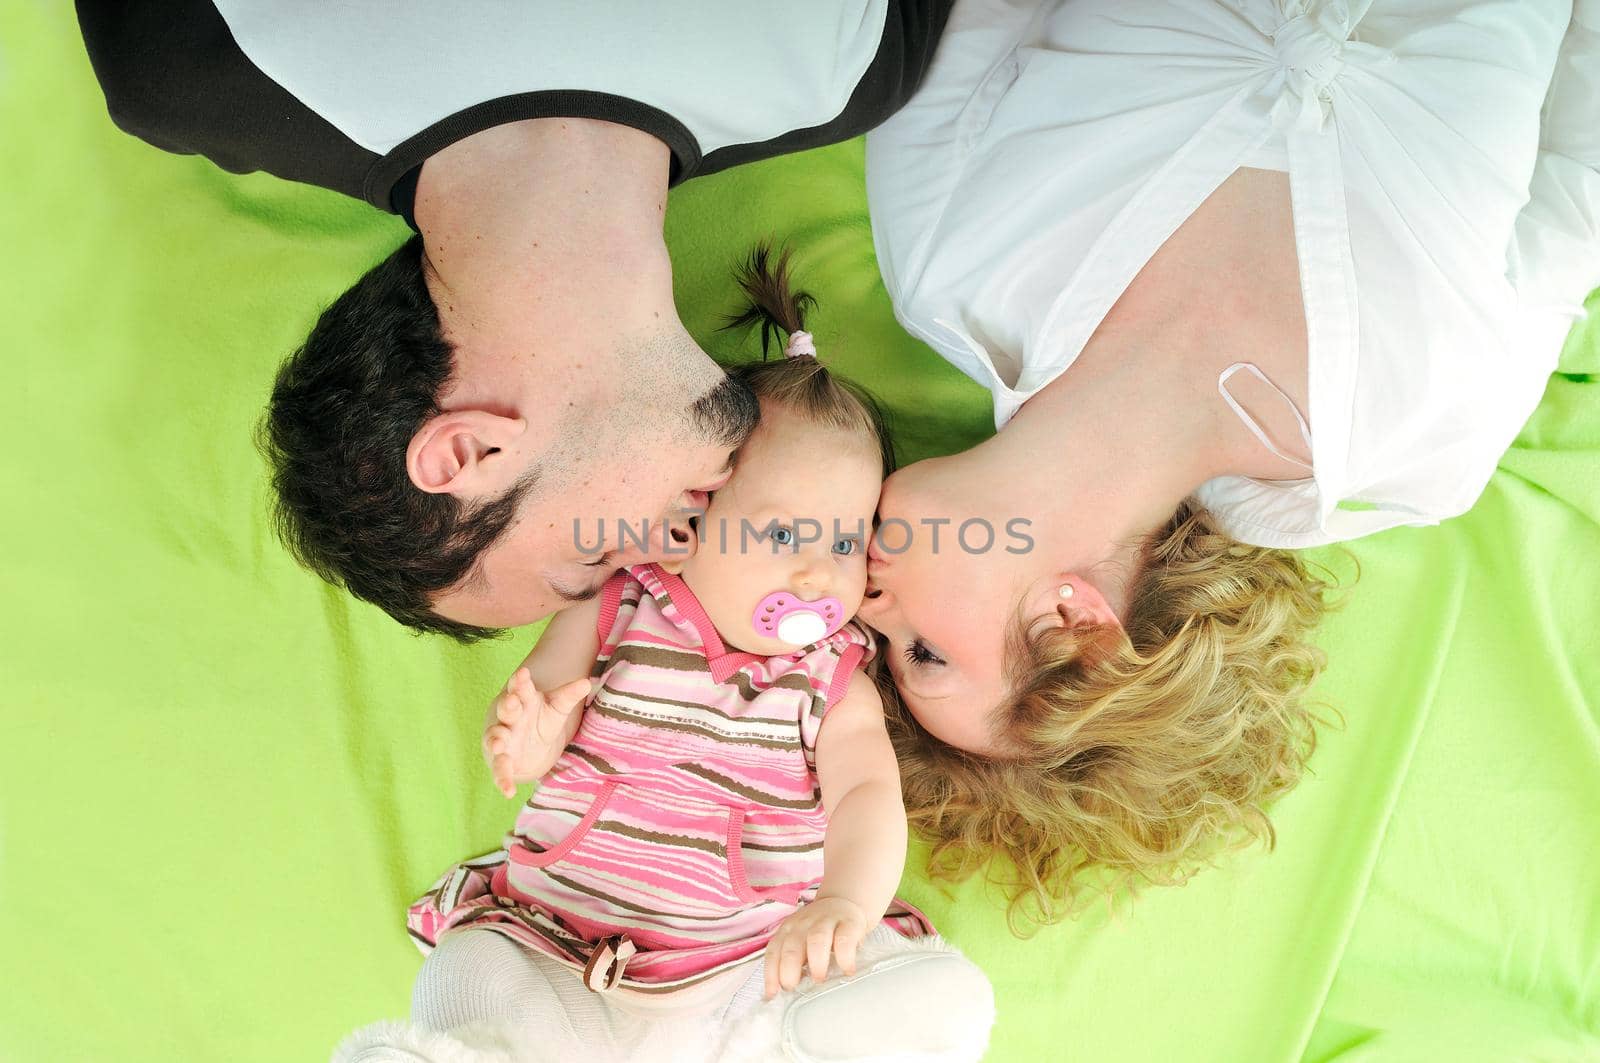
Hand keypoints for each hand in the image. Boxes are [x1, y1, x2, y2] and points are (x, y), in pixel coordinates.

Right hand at [482, 669, 590, 797]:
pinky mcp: (502, 762)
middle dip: (508, 705)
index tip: (523, 673)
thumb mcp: (557, 707)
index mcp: (522, 701)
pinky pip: (500, 771)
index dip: (520, 681)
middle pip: (506, 710)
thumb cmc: (541, 720)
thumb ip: (569, 695)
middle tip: (512, 701)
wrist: (528, 746)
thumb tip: (586, 682)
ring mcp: (502, 740)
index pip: (520, 688)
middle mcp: (508, 719)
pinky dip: (503, 780)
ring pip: (496, 739)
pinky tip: (508, 791)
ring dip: (497, 740)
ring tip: (500, 744)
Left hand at [763, 896, 868, 998]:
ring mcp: (826, 921)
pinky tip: (847, 970)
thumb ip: (794, 962)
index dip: (771, 973)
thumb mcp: (801, 941)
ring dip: (816, 962)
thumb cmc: (820, 931)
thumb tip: (785, 993)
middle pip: (792, 946)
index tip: (772, 994)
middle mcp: (803, 924)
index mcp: (788, 931)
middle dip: (789, 969)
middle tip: (794, 987)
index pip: (774, 951)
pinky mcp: (849, 922)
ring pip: (816, 939)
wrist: (843, 902)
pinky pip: (845, 939)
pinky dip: (845, 956)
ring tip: (819, 979)